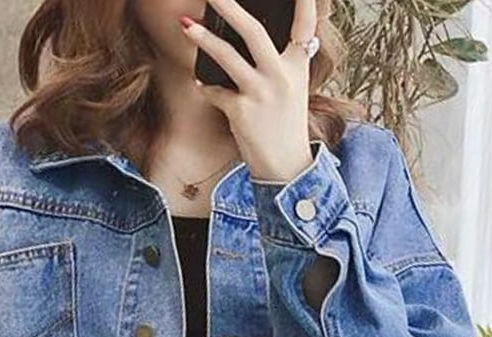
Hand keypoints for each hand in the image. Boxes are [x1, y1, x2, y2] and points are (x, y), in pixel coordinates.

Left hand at [180, 0, 317, 182]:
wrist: (285, 165)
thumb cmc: (285, 124)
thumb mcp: (292, 88)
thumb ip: (279, 61)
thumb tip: (248, 35)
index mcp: (297, 66)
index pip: (306, 24)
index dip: (304, 1)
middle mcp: (281, 76)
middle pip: (254, 32)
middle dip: (231, 7)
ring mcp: (260, 94)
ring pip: (228, 58)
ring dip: (204, 39)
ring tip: (186, 25)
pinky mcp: (242, 112)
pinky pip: (215, 92)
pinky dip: (205, 86)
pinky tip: (200, 83)